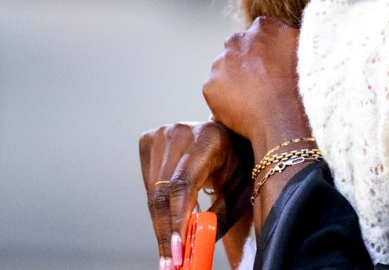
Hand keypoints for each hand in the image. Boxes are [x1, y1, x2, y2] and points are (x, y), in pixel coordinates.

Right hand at [139, 121, 251, 268]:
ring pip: (152, 193)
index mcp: (209, 138)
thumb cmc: (239, 164)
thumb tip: (198, 247)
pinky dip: (157, 210)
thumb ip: (219, 215)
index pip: (183, 184)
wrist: (229, 136)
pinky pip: (148, 186)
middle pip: (163, 192)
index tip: (177, 251)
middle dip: (166, 233)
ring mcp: (162, 134)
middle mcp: (181, 132)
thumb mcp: (240, 187)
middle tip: (170, 264)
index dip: (177, 220)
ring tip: (169, 255)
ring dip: (160, 227)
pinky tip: (169, 226)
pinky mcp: (148, 140)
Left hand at [203, 17, 309, 149]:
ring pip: (225, 69)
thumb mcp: (305, 50)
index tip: (272, 64)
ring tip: (253, 98)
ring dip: (234, 79)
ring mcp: (220, 62)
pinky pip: (216, 91)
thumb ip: (290, 36)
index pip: (259, 32)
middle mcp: (237, 40)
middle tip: (261, 82)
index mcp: (263, 27)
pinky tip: (243, 108)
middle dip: (245, 62)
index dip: (265, 50)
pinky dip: (225, 99)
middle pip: (237, 48)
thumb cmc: (300, 84)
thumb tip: (287, 35)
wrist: (283, 116)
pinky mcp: (210, 86)